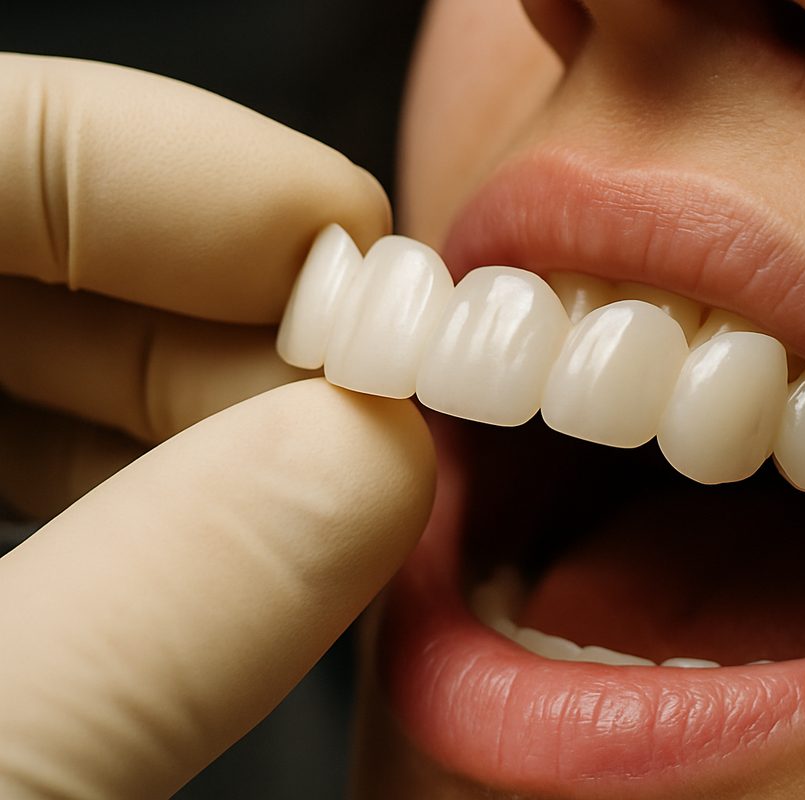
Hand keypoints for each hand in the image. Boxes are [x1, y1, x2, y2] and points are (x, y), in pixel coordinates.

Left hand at [0, 55, 435, 796]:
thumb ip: (134, 628)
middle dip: (227, 316)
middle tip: (384, 418)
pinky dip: (123, 474)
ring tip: (326, 477)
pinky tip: (213, 528)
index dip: (192, 184)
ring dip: (196, 404)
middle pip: (4, 230)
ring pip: (10, 335)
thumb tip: (370, 466)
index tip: (377, 293)